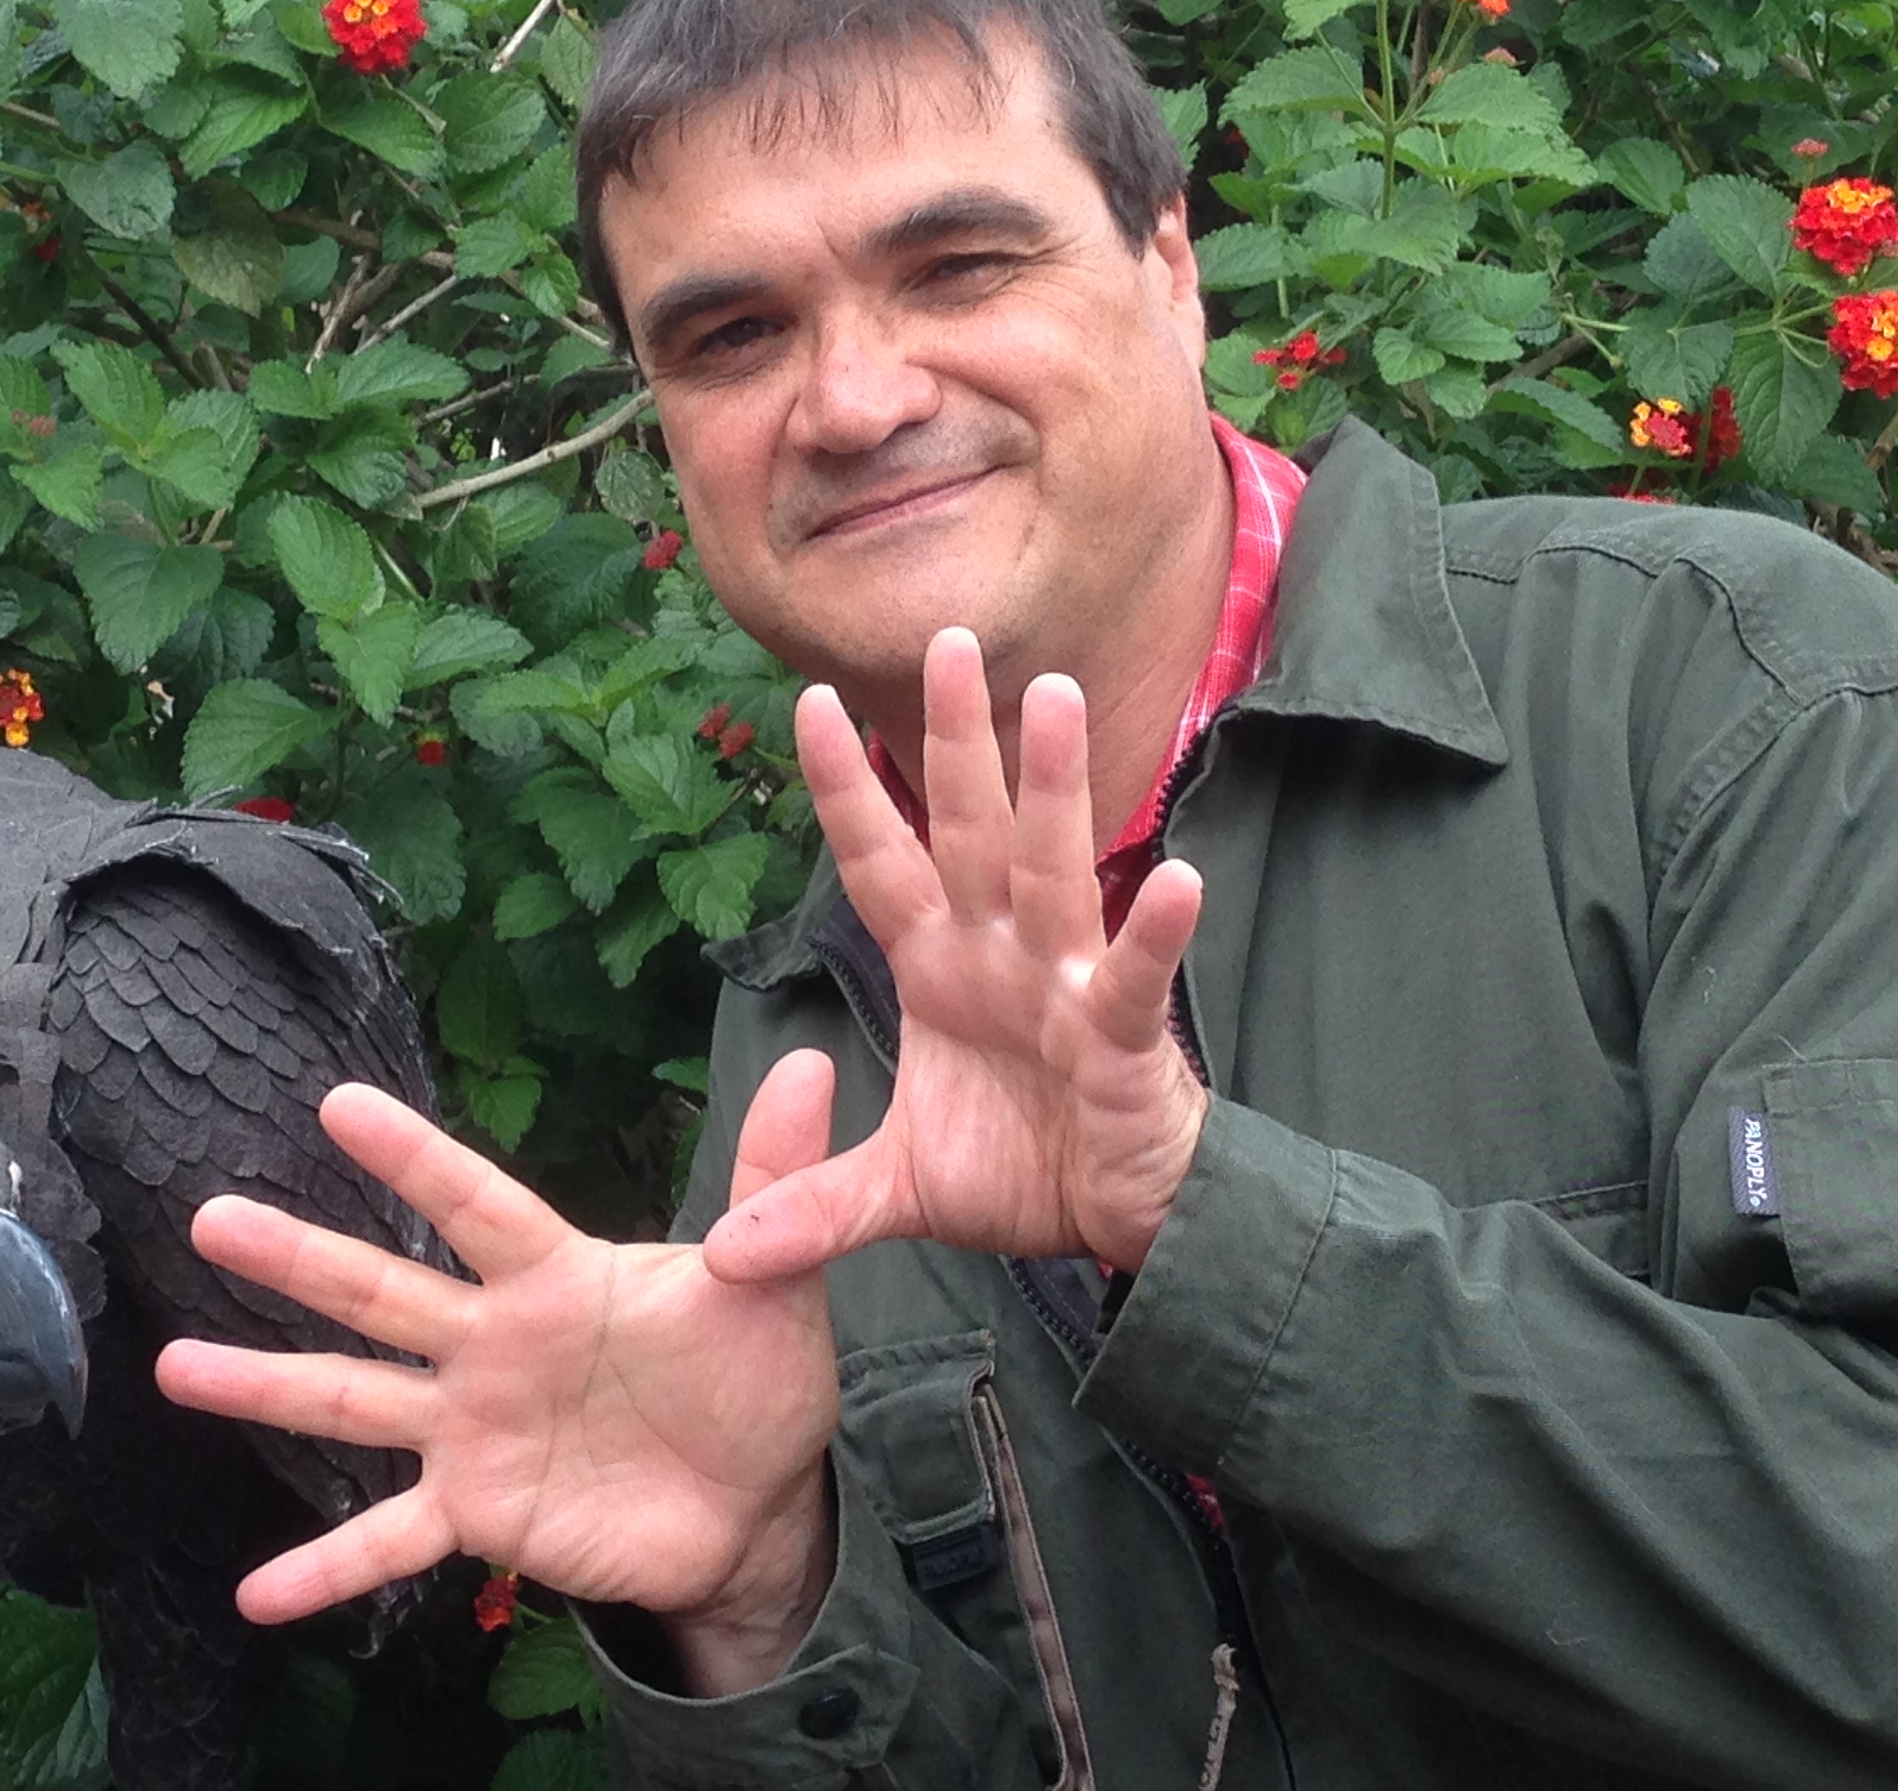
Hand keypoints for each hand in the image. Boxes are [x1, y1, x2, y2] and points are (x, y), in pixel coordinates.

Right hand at [154, 1059, 845, 1688]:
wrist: (759, 1501)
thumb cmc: (754, 1373)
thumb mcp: (770, 1282)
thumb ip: (772, 1179)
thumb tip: (817, 1064)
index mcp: (556, 1276)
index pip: (478, 1204)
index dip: (415, 1159)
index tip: (338, 1102)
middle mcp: (492, 1344)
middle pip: (382, 1291)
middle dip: (297, 1256)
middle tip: (209, 1215)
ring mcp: (473, 1428)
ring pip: (354, 1401)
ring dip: (265, 1387)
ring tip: (175, 1367)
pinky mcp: (478, 1512)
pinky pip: (388, 1542)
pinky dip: (322, 1570)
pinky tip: (253, 1597)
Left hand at [701, 626, 1208, 1283]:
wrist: (1124, 1225)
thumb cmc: (1025, 1172)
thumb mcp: (900, 1193)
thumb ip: (814, 1207)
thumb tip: (722, 1258)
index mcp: (940, 966)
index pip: (880, 860)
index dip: (843, 787)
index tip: (804, 701)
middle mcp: (1001, 953)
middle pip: (970, 828)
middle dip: (955, 738)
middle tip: (949, 639)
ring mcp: (1068, 985)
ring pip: (1054, 869)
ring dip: (1052, 788)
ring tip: (1051, 699)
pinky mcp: (1126, 1036)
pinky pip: (1138, 975)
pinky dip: (1156, 930)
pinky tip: (1175, 879)